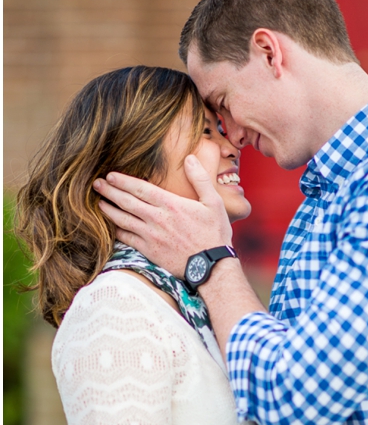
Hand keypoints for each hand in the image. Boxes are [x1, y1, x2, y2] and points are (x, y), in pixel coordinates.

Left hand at [95, 155, 231, 277]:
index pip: (141, 188)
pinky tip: (112, 226)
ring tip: (99, 202)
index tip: (111, 175)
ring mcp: (151, 235)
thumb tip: (190, 158)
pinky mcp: (149, 250)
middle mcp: (157, 218)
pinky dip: (117, 230)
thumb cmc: (215, 234)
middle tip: (97, 184)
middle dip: (109, 191)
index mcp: (171, 204)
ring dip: (109, 209)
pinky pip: (127, 238)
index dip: (123, 181)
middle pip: (127, 201)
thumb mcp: (214, 203)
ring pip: (123, 219)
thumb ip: (200, 179)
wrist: (212, 266)